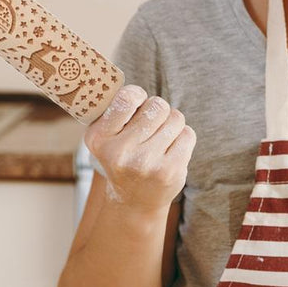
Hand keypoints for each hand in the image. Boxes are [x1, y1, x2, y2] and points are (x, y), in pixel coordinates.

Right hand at [83, 85, 196, 212]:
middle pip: (157, 105)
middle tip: (151, 126)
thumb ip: (114, 110)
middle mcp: (121, 152)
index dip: (138, 95)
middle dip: (158, 110)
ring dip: (172, 124)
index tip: (137, 103)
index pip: (128, 97)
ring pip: (175, 118)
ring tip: (161, 138)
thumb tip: (128, 85)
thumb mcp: (105, 137)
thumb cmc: (122, 157)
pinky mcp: (170, 171)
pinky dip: (182, 137)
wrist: (134, 201)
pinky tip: (170, 150)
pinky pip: (187, 134)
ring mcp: (146, 163)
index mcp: (100, 138)